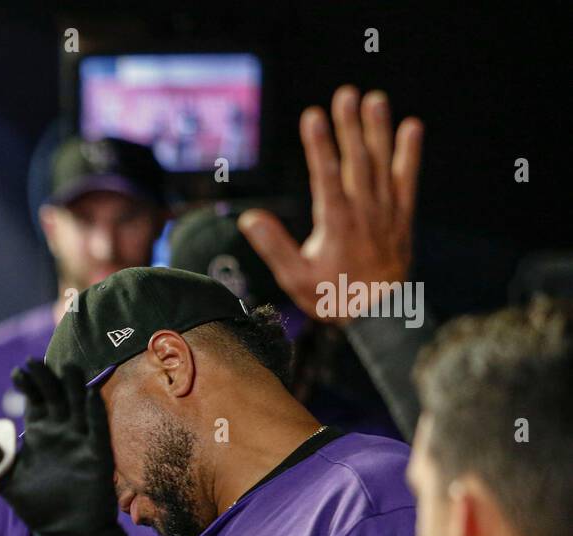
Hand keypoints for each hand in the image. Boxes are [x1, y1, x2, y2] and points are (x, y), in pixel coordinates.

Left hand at [0, 360, 123, 535]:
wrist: (66, 533)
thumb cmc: (35, 507)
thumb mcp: (5, 479)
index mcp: (40, 432)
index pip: (35, 399)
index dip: (28, 384)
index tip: (18, 372)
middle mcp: (61, 431)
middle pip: (56, 395)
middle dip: (47, 378)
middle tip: (34, 362)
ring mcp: (80, 441)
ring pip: (78, 405)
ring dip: (74, 386)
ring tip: (67, 367)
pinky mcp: (97, 455)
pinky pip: (97, 429)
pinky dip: (94, 412)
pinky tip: (89, 395)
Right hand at [238, 86, 422, 325]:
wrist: (380, 316)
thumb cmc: (333, 297)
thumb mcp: (295, 277)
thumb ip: (273, 245)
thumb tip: (250, 217)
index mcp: (335, 224)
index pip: (325, 176)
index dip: (318, 145)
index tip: (312, 116)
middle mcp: (364, 211)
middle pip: (356, 161)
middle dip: (349, 126)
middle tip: (345, 94)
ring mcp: (386, 211)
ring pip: (382, 163)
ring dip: (378, 130)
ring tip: (374, 98)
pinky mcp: (402, 216)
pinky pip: (408, 179)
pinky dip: (410, 153)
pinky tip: (411, 127)